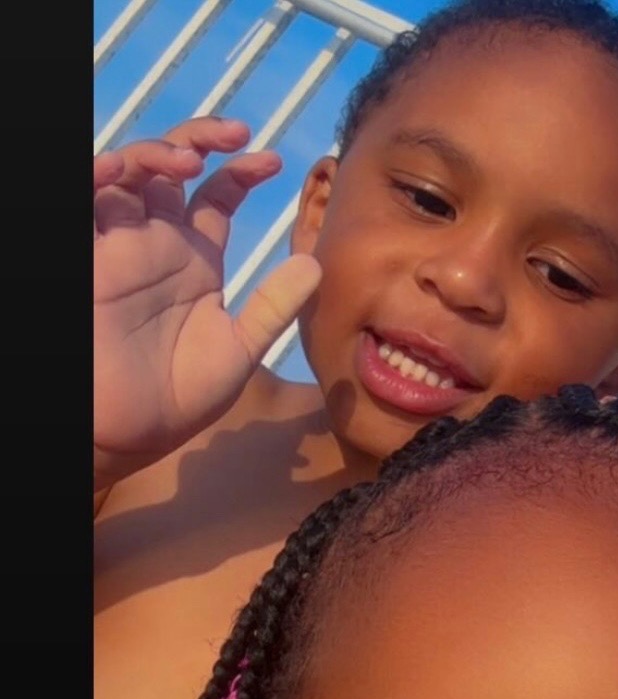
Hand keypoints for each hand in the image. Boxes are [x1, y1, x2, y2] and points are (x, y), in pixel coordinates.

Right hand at [94, 117, 320, 492]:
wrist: (130, 433)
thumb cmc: (179, 398)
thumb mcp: (239, 349)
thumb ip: (274, 307)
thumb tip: (317, 265)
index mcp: (194, 261)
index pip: (217, 195)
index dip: (241, 171)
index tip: (273, 163)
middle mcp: (156, 244)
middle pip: (172, 167)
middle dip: (200, 139)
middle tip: (235, 133)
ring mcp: (120, 246)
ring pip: (129, 172)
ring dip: (155, 151)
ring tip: (188, 157)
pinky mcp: (89, 258)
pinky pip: (86, 202)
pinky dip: (99, 175)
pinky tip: (122, 170)